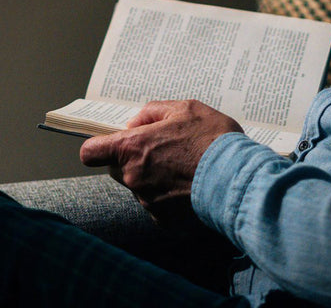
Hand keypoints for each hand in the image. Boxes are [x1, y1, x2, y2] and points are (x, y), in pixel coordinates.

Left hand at [79, 99, 242, 226]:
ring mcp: (148, 201)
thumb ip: (152, 112)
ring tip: (183, 167)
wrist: (239, 179)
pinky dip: (168, 197)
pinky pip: (157, 205)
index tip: (109, 144)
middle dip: (132, 160)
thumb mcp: (184, 108)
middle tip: (161, 150)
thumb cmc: (212, 139)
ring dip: (152, 178)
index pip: (91, 152)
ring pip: (139, 187)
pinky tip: (189, 186)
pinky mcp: (164, 221)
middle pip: (117, 169)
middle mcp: (134, 177)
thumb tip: (136, 123)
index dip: (97, 147)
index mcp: (132, 147)